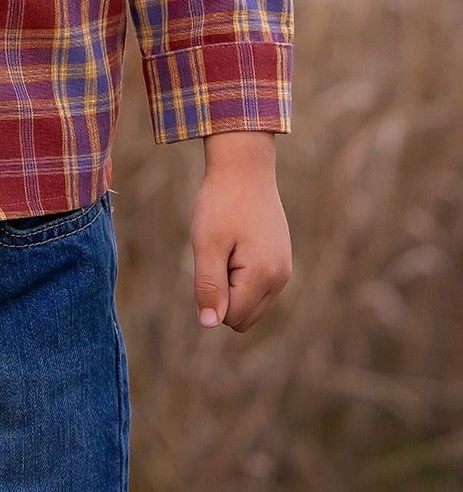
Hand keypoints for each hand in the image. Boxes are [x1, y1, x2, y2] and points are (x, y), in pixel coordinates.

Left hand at [191, 131, 291, 332]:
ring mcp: (284, 270)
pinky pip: (256, 287)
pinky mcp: (280, 261)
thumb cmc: (222, 203)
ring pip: (250, 303)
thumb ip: (209, 286)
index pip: (230, 317)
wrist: (244, 167)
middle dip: (223, 293)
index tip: (211, 257)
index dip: (211, 293)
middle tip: (217, 252)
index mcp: (264, 275)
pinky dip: (240, 274)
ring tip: (228, 246)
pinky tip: (236, 243)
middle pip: (242, 316)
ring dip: (231, 283)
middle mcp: (281, 278)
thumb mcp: (207, 243)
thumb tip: (210, 324)